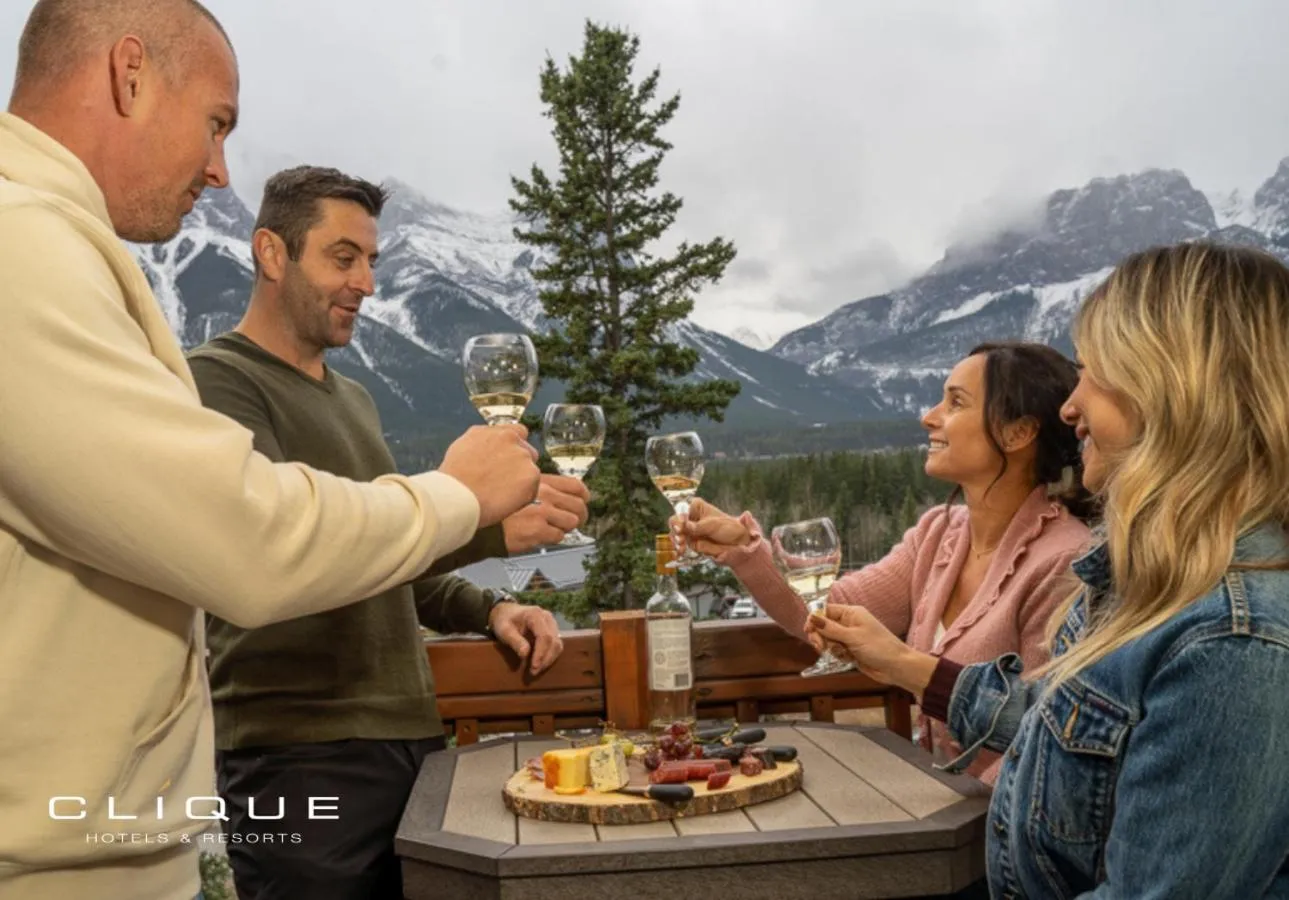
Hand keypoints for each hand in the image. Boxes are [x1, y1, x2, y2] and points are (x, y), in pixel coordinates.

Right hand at [439, 425, 539, 526]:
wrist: (456, 497)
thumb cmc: (453, 479)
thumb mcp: (462, 447)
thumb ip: (482, 443)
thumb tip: (488, 447)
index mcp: (494, 431)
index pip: (518, 432)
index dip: (514, 448)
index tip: (508, 461)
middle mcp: (510, 438)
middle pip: (527, 452)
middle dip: (519, 465)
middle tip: (504, 482)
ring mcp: (522, 455)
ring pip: (530, 470)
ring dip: (521, 481)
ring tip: (500, 494)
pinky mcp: (530, 474)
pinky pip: (533, 487)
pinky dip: (523, 496)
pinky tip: (506, 501)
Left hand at [489, 602, 563, 674]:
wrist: (506, 612)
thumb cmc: (504, 621)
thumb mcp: (504, 630)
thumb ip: (514, 641)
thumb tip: (525, 655)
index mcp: (535, 614)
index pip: (544, 636)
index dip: (541, 653)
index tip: (534, 667)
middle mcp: (547, 617)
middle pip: (553, 641)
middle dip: (545, 659)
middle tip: (534, 672)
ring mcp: (552, 623)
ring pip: (557, 644)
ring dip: (549, 659)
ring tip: (537, 670)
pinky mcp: (553, 630)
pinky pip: (556, 645)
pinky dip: (550, 656)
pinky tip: (541, 664)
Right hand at [501, 474, 590, 552]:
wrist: (483, 523)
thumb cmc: (499, 507)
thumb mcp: (520, 487)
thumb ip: (541, 488)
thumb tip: (562, 496)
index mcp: (541, 481)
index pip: (576, 485)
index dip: (584, 495)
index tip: (583, 501)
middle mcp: (544, 494)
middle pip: (579, 505)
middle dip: (580, 516)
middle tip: (575, 521)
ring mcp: (542, 511)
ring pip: (572, 522)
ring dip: (565, 528)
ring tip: (554, 528)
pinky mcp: (538, 529)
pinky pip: (559, 536)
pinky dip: (553, 538)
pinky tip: (542, 535)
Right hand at [671, 498, 751, 557]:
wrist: (737, 542)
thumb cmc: (728, 527)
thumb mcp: (714, 525)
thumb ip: (699, 526)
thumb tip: (686, 525)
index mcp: (695, 507)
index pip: (681, 510)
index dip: (679, 517)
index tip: (682, 525)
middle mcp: (690, 518)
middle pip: (675, 522)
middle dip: (675, 530)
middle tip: (680, 538)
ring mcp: (689, 530)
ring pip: (676, 535)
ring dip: (676, 541)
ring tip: (681, 546)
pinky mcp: (691, 541)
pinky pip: (680, 545)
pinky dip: (678, 549)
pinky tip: (679, 553)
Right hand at [804, 604, 937, 698]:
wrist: (896, 667)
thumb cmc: (879, 647)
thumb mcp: (853, 636)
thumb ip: (831, 628)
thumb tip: (812, 618)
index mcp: (851, 613)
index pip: (826, 610)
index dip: (815, 619)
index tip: (809, 631)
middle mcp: (849, 623)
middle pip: (824, 626)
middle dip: (821, 637)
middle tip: (821, 647)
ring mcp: (850, 637)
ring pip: (828, 640)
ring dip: (831, 648)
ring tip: (842, 653)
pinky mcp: (851, 650)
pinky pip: (835, 651)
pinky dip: (838, 656)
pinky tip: (849, 659)